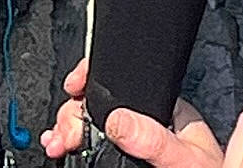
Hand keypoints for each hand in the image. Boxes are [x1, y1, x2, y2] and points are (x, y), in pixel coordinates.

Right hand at [42, 61, 219, 164]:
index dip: (94, 82)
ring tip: (58, 141)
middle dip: (74, 112)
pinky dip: (74, 143)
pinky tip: (64, 147)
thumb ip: (155, 139)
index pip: (125, 83)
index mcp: (167, 111)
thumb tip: (119, 118)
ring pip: (92, 123)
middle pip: (101, 104)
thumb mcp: (184, 160)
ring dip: (68, 128)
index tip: (74, 89)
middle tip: (64, 132)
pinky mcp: (128, 158)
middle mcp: (150, 122)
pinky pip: (94, 144)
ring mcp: (137, 140)